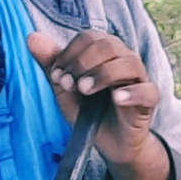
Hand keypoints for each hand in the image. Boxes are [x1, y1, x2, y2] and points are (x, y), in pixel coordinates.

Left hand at [28, 27, 175, 179]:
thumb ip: (50, 64)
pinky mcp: (149, 101)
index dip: (70, 53)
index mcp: (104, 52)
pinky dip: (133, 92)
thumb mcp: (64, 89)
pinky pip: (148, 90)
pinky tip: (116, 99)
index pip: (89, 37)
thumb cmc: (87, 111)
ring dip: (103, 74)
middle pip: (109, 44)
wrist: (105, 142)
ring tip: (85, 90)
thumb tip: (31, 37)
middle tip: (69, 84)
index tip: (57, 76)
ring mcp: (139, 79)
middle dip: (83, 62)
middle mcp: (123, 59)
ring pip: (129, 62)